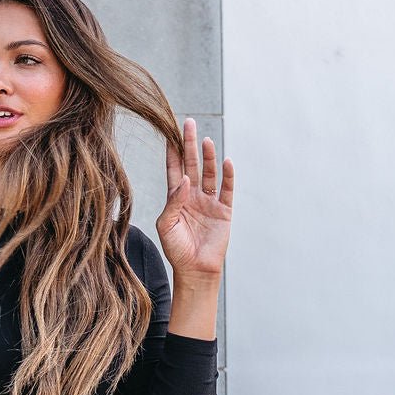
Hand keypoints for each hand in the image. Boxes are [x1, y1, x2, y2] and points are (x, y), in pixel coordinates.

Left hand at [156, 117, 233, 279]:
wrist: (195, 270)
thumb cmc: (176, 250)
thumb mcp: (166, 225)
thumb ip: (173, 201)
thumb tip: (185, 180)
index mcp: (176, 198)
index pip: (174, 169)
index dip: (173, 151)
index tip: (170, 132)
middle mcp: (193, 196)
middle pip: (192, 164)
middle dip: (190, 144)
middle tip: (189, 123)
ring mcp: (209, 202)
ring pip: (209, 173)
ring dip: (208, 156)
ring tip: (205, 140)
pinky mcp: (224, 210)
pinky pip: (227, 188)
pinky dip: (228, 175)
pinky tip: (226, 161)